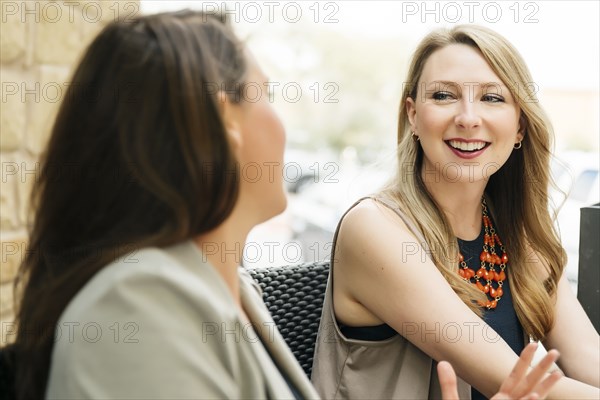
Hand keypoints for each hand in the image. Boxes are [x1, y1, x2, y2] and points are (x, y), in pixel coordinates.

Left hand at [438, 343, 562, 399]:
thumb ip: (449, 384)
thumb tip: (443, 363)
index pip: (515, 376)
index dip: (524, 360)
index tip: (532, 344)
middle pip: (528, 384)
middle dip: (541, 369)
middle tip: (554, 351)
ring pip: (531, 398)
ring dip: (544, 387)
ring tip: (557, 373)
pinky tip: (533, 397)